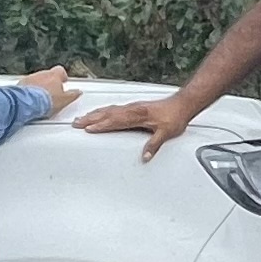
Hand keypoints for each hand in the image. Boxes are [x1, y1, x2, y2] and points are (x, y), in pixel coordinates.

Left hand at [13, 67, 75, 110]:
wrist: (27, 103)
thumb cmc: (45, 100)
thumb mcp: (64, 100)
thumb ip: (72, 95)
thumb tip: (77, 92)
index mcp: (54, 75)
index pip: (61, 71)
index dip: (62, 76)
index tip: (63, 82)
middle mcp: (42, 74)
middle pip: (48, 75)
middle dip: (50, 82)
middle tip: (52, 93)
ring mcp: (30, 78)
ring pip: (37, 80)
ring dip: (39, 87)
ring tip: (41, 98)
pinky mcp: (21, 84)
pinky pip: (27, 85)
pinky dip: (30, 90)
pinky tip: (31, 99)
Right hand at [75, 93, 199, 159]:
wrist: (183, 104)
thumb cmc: (175, 117)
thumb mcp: (166, 133)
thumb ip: (154, 145)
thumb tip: (145, 157)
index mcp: (138, 115)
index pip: (116, 121)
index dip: (102, 125)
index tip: (88, 129)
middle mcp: (133, 110)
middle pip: (108, 114)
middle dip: (91, 119)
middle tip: (76, 123)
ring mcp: (133, 107)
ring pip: (109, 110)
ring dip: (95, 114)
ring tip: (82, 118)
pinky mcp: (134, 107)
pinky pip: (115, 108)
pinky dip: (103, 111)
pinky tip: (99, 113)